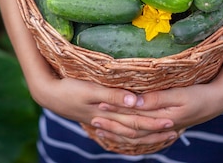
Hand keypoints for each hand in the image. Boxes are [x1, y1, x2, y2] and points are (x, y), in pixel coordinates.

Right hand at [29, 75, 180, 143]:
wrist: (47, 93)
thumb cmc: (68, 88)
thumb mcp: (90, 90)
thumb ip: (113, 95)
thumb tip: (136, 101)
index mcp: (108, 113)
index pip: (136, 120)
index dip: (154, 122)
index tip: (173, 121)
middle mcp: (107, 119)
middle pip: (135, 128)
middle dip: (154, 130)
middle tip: (175, 129)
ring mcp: (100, 120)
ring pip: (127, 131)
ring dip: (144, 134)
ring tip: (160, 134)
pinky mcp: (95, 117)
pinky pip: (116, 129)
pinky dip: (128, 133)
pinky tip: (134, 133)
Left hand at [89, 80, 222, 144]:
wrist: (219, 100)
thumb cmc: (200, 94)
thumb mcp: (179, 95)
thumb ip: (156, 99)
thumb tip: (134, 101)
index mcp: (161, 118)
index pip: (133, 117)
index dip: (115, 110)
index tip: (97, 103)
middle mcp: (160, 125)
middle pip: (131, 128)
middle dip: (111, 124)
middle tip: (91, 119)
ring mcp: (163, 127)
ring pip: (136, 134)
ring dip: (118, 131)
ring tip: (100, 127)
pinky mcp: (165, 124)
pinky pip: (145, 134)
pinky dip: (131, 135)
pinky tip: (121, 133)